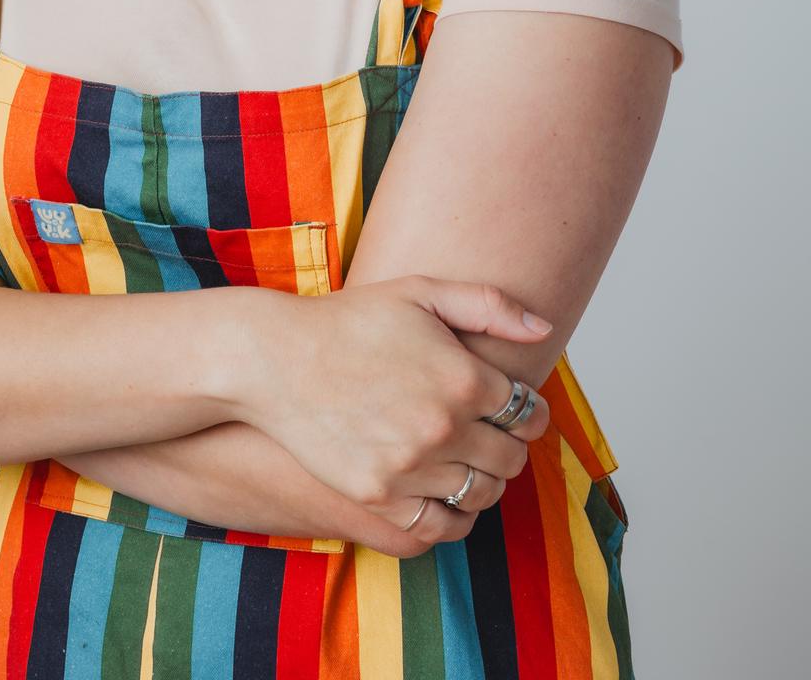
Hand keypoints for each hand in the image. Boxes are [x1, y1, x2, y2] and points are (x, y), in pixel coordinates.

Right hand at [236, 276, 550, 546]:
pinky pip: (440, 526)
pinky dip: (454, 517)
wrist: (275, 359)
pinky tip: (445, 494)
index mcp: (463, 377)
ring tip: (468, 462)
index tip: (514, 408)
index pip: (528, 411)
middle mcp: (444, 427)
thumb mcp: (420, 292)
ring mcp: (411, 468)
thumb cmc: (349, 320)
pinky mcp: (378, 497)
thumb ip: (488, 305)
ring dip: (484, 481)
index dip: (527, 410)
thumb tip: (544, 328)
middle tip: (492, 435)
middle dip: (510, 446)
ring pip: (481, 495)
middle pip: (510, 459)